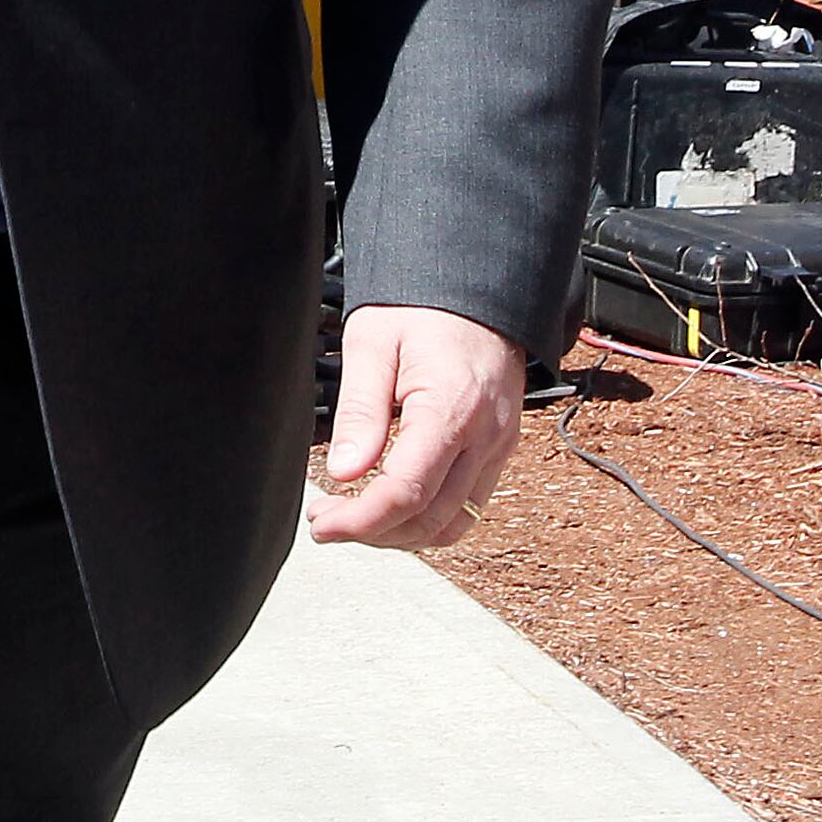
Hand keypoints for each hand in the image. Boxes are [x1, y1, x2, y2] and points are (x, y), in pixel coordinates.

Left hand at [309, 305, 524, 550]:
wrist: (479, 287)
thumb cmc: (423, 306)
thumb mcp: (373, 343)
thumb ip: (360, 411)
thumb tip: (343, 471)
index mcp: (451, 409)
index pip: (407, 492)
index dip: (360, 520)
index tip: (322, 524)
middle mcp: (485, 437)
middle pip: (431, 519)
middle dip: (374, 532)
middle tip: (326, 521)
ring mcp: (498, 446)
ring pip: (454, 523)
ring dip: (402, 534)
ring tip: (354, 516)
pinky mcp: (500, 448)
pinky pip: (469, 504)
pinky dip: (429, 518)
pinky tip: (392, 505)